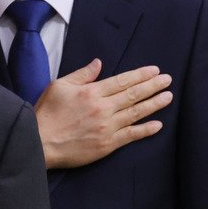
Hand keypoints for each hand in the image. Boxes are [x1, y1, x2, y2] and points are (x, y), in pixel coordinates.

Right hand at [34, 59, 171, 168]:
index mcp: (91, 92)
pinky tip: (158, 125)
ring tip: (168, 97)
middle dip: (153, 86)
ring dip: (154, 104)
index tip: (155, 71)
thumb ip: (81, 75)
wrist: (39, 143)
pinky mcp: (107, 145)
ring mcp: (107, 127)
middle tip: (167, 80)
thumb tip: (99, 63)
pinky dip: (145, 130)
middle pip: (133, 95)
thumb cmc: (46, 113)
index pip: (122, 81)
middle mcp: (103, 108)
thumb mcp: (59, 86)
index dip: (140, 75)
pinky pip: (131, 135)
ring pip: (136, 113)